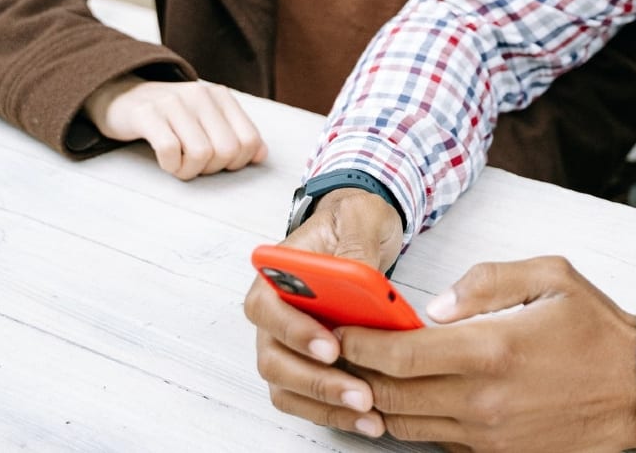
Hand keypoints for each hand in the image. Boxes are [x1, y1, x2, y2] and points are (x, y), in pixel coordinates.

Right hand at [83, 76, 266, 179]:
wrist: (121, 95)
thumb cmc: (169, 115)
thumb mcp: (206, 118)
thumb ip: (235, 133)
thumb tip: (261, 155)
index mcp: (220, 96)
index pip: (249, 140)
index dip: (238, 162)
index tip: (218, 162)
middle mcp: (199, 95)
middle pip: (227, 151)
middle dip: (212, 169)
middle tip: (194, 165)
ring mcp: (172, 103)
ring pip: (201, 154)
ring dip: (189, 170)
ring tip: (178, 163)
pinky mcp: (146, 114)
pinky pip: (169, 151)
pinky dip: (170, 165)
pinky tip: (165, 160)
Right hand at [244, 189, 406, 438]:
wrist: (362, 232)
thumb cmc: (354, 222)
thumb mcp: (361, 218)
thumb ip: (356, 245)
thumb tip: (357, 277)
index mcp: (276, 273)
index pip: (266, 308)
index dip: (294, 332)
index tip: (331, 348)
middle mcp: (274, 312)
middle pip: (274, 358)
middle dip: (316, 381)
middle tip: (360, 393)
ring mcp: (287, 341)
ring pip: (287, 386)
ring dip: (325, 405)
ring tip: (369, 414)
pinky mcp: (307, 362)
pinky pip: (307, 398)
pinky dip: (333, 412)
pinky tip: (369, 418)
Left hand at [342, 256, 635, 451]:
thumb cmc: (597, 329)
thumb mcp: (551, 276)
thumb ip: (486, 281)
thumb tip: (435, 306)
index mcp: (491, 350)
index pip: (399, 354)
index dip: (358, 343)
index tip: (339, 329)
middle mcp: (482, 400)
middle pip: (390, 394)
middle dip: (354, 373)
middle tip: (335, 351)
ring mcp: (487, 435)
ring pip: (405, 423)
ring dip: (376, 400)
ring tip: (359, 375)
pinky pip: (436, 440)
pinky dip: (411, 420)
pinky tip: (406, 397)